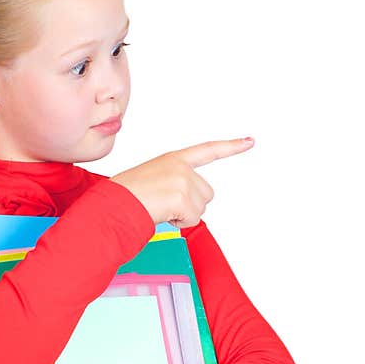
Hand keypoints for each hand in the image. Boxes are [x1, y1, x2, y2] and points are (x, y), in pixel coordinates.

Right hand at [109, 137, 254, 226]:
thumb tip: (187, 205)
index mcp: (173, 159)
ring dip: (183, 214)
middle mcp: (181, 167)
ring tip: (159, 208)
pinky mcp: (183, 196)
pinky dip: (178, 222)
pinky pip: (192, 219)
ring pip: (201, 208)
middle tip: (164, 204)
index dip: (231, 146)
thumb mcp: (153, 179)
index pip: (208, 150)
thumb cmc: (127, 195)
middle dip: (190, 205)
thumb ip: (175, 183)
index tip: (250, 141)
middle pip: (206, 193)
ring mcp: (183, 180)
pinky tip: (161, 213)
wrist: (114, 202)